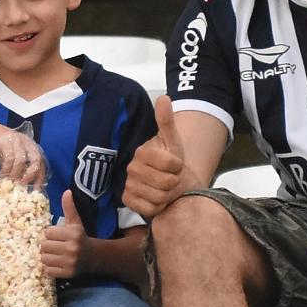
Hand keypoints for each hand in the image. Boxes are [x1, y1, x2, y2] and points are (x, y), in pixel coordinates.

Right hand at [0, 123, 44, 185]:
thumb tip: (23, 186)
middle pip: (36, 159)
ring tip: (10, 181)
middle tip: (23, 184)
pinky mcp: (6, 141)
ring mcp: (17, 141)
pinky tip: (1, 175)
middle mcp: (28, 143)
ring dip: (16, 173)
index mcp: (32, 148)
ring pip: (21, 160)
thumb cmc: (4, 148)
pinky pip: (9, 158)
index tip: (36, 189)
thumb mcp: (15, 157)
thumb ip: (20, 168)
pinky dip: (6, 169)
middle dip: (31, 174)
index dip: (40, 177)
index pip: (41, 163)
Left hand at [42, 189, 88, 278]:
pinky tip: (57, 263)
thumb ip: (69, 208)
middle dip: (47, 245)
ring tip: (54, 254)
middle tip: (54, 246)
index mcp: (73, 234)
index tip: (57, 236)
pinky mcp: (68, 273)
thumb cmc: (81, 237)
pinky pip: (48, 270)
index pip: (48, 232)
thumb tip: (67, 191)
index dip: (50, 234)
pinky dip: (50, 267)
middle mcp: (72, 248)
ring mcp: (70, 262)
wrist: (94, 257)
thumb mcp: (76, 222)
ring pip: (44, 258)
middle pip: (44, 245)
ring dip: (46, 256)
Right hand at [122, 95, 185, 218]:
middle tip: (172, 179)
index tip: (176, 165)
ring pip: (159, 197)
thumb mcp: (173, 140)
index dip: (178, 166)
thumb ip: (167, 120)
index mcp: (142, 151)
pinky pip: (149, 209)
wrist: (168, 182)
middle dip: (175, 183)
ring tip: (165, 189)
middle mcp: (132, 168)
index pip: (170, 163)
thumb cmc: (171, 162)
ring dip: (168, 196)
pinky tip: (156, 199)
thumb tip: (164, 97)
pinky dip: (158, 207)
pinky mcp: (128, 201)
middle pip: (166, 182)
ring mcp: (128, 185)